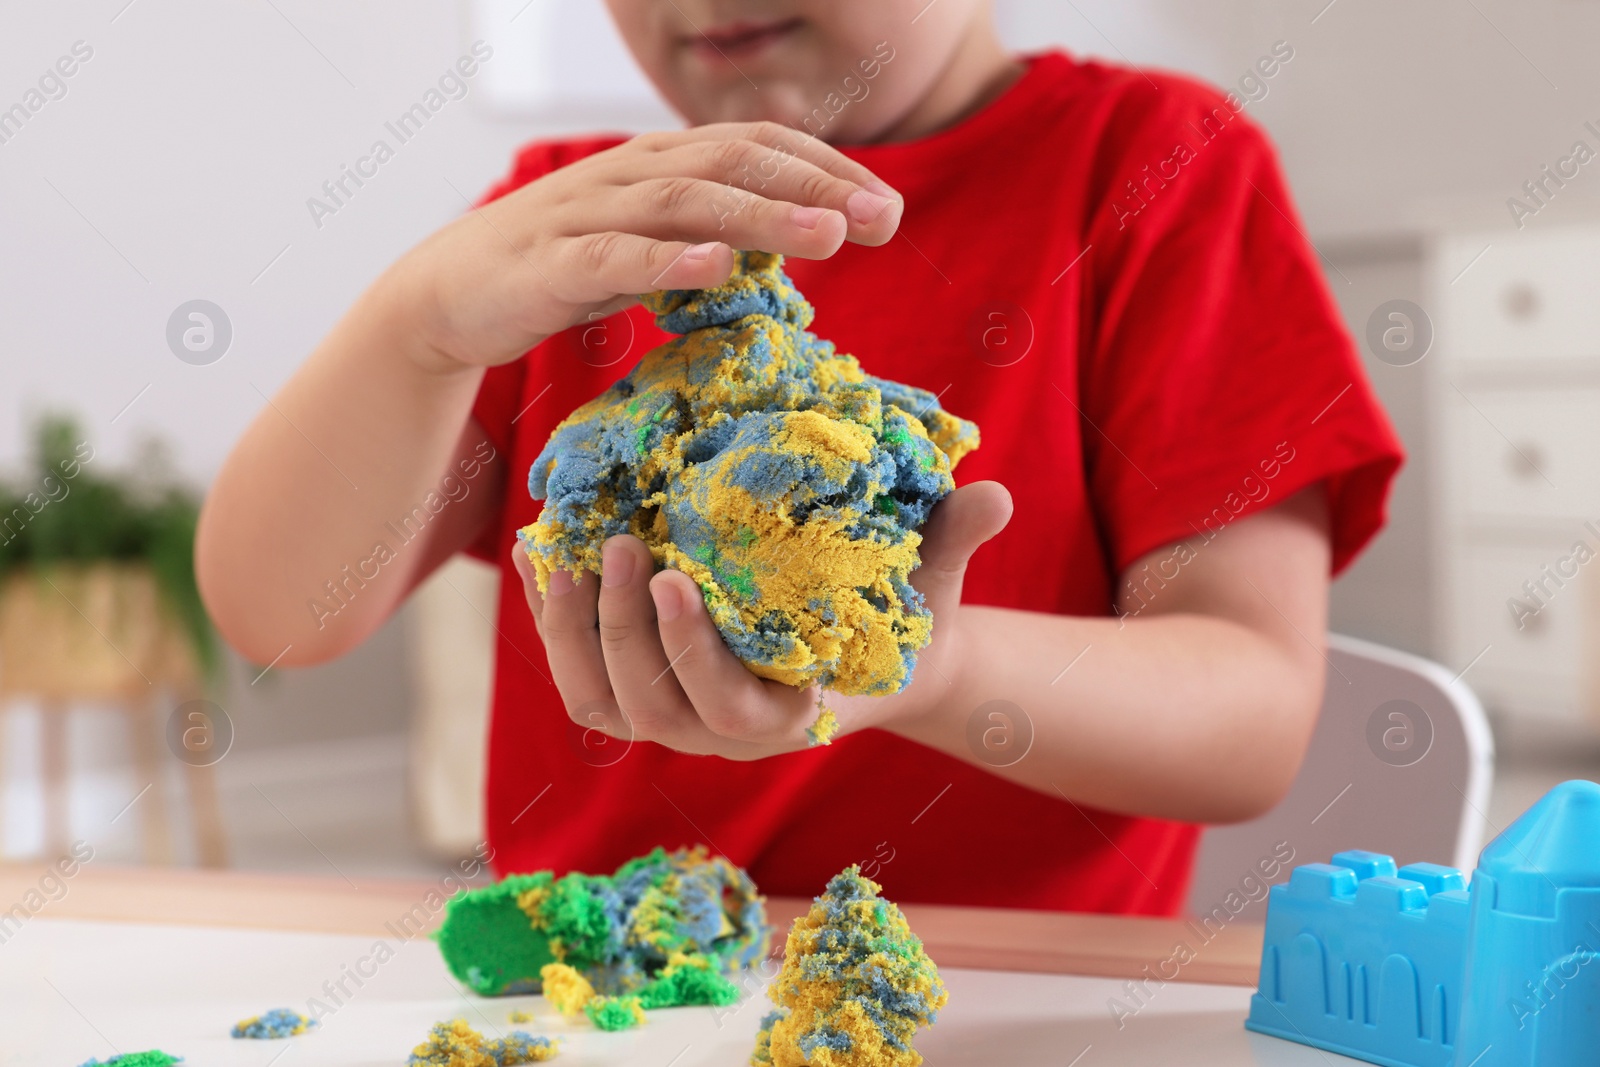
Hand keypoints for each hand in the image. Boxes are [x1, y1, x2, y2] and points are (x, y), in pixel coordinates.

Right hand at [387, 122, 903, 373]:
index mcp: (658, 164)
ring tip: (828, 238)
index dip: (823, 169)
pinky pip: (613, 258)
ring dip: (762, 217)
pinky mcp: (549, 265)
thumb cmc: (564, 268)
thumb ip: (715, 233)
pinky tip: (716, 268)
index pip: (755, 146)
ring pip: (684, 203)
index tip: (884, 207)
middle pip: (732, 164)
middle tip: (882, 219)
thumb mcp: (651, 243)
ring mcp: (586, 215)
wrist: (449, 294)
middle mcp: (627, 175)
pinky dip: (666, 261)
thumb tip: (799, 239)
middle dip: (813, 187)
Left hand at [514, 482, 1012, 759]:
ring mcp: (675, 723)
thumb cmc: (900, 618)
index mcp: (790, 720)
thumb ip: (955, 544)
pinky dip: (552, 625)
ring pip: (599, 702)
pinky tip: (540, 555)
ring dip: (568, 633)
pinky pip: (582, 681)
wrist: (866, 656)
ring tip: (557, 553)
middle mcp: (721, 737)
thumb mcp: (933, 584)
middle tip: (617, 546)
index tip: (673, 576)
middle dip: (622, 630)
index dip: (693, 652)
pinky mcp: (641, 697)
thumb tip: (996, 495)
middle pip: (651, 708)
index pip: (729, 709)